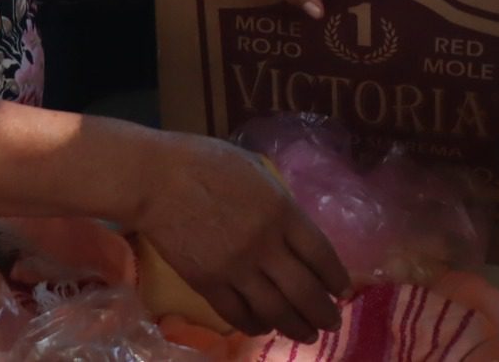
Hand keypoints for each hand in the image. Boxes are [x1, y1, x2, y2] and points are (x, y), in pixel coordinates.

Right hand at [139, 137, 348, 341]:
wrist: (155, 180)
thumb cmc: (206, 163)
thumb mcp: (257, 172)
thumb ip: (279, 203)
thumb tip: (294, 227)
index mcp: (283, 212)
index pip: (321, 254)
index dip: (336, 277)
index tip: (343, 290)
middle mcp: (266, 245)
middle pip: (304, 290)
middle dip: (323, 312)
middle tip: (331, 323)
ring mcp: (236, 269)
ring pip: (275, 310)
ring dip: (296, 326)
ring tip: (307, 334)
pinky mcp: (208, 285)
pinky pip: (238, 315)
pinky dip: (256, 325)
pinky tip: (264, 327)